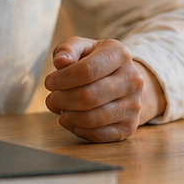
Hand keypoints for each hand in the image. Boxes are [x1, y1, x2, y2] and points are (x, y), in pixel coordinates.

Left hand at [45, 37, 165, 142]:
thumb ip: (68, 49)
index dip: (62, 79)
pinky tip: (70, 120)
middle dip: (62, 100)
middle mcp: (132, 79)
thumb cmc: (95, 63)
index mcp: (120, 54)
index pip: (86, 70)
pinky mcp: (130, 126)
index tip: (49, 83)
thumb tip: (60, 61)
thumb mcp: (82, 48)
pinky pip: (98, 135)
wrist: (124, 81)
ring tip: (62, 108)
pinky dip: (77, 130)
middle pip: (89, 97)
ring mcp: (134, 104)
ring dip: (69, 116)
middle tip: (52, 99)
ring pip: (93, 118)